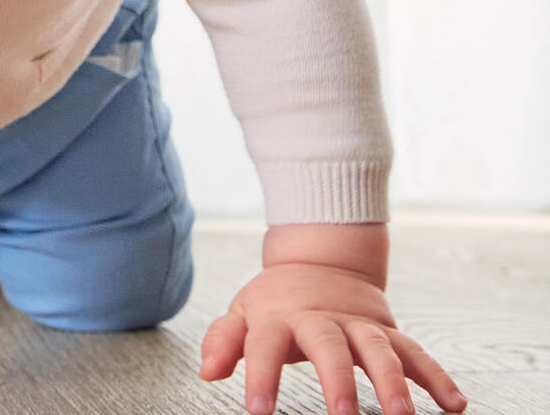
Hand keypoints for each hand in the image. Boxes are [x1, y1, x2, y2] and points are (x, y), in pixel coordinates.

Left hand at [199, 261, 467, 414]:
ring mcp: (358, 325)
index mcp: (280, 317)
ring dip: (392, 382)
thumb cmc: (276, 302)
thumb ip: (224, 340)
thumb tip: (207, 371)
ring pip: (378, 350)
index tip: (256, 410)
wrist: (319, 262)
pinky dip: (436, 376)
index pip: (265, 345)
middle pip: (329, 347)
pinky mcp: (387, 331)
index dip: (260, 376)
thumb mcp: (244, 313)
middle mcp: (321, 320)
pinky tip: (454, 405)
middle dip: (336, 381)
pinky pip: (415, 353)